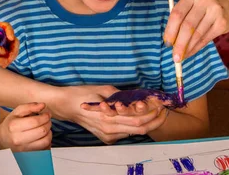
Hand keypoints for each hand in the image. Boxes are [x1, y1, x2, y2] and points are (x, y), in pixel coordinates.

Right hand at [0, 103, 51, 151]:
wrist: (3, 138)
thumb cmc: (11, 124)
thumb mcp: (17, 112)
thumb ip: (30, 106)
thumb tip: (42, 105)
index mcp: (14, 126)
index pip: (35, 121)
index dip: (45, 116)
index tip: (47, 114)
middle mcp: (18, 139)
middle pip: (41, 131)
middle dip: (48, 123)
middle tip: (47, 120)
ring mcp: (23, 148)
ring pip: (45, 141)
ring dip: (49, 132)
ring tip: (46, 127)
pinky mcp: (28, 154)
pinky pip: (44, 149)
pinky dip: (47, 141)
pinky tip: (43, 136)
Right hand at [51, 85, 167, 143]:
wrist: (65, 105)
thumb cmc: (82, 94)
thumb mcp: (103, 90)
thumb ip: (122, 95)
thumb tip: (139, 96)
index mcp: (109, 117)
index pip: (137, 119)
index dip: (151, 113)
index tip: (160, 104)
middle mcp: (109, 130)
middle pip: (139, 129)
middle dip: (154, 120)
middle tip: (163, 109)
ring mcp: (108, 136)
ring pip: (133, 133)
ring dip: (146, 123)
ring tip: (154, 111)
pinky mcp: (106, 138)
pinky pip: (125, 133)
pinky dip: (134, 126)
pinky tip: (139, 116)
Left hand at [163, 0, 228, 61]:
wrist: (228, 4)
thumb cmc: (202, 8)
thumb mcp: (190, 7)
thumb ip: (180, 21)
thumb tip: (170, 43)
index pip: (177, 14)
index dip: (170, 30)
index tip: (167, 44)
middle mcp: (203, 0)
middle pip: (187, 25)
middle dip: (179, 43)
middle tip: (175, 57)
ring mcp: (215, 11)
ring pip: (197, 34)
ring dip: (188, 48)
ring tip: (182, 56)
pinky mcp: (223, 22)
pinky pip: (206, 38)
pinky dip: (197, 48)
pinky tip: (191, 52)